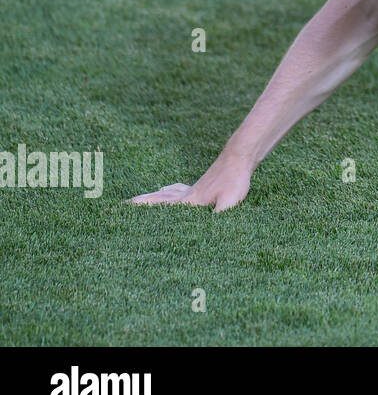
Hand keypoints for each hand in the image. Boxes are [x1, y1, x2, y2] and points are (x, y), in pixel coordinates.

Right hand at [131, 156, 252, 211]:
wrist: (241, 156)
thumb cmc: (234, 180)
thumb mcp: (228, 203)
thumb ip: (218, 218)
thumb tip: (210, 237)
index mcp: (189, 202)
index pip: (160, 208)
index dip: (142, 210)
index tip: (121, 211)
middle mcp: (187, 195)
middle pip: (159, 199)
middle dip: (142, 203)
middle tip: (124, 206)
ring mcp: (194, 187)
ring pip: (167, 193)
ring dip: (154, 196)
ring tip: (142, 199)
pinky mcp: (203, 183)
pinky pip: (179, 189)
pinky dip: (170, 191)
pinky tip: (171, 189)